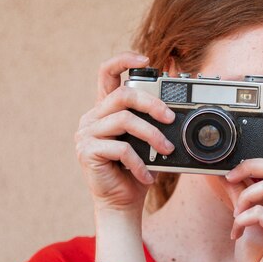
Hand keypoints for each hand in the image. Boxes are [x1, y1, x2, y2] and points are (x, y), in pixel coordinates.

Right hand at [75, 52, 175, 211]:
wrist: (121, 202)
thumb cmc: (137, 170)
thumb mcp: (148, 141)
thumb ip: (154, 120)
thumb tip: (176, 101)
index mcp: (105, 109)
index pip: (107, 73)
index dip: (124, 60)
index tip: (147, 59)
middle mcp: (92, 117)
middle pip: (123, 95)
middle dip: (152, 104)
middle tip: (170, 118)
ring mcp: (87, 134)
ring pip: (124, 120)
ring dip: (152, 135)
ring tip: (167, 150)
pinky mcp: (87, 152)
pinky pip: (120, 149)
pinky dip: (140, 163)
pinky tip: (148, 175)